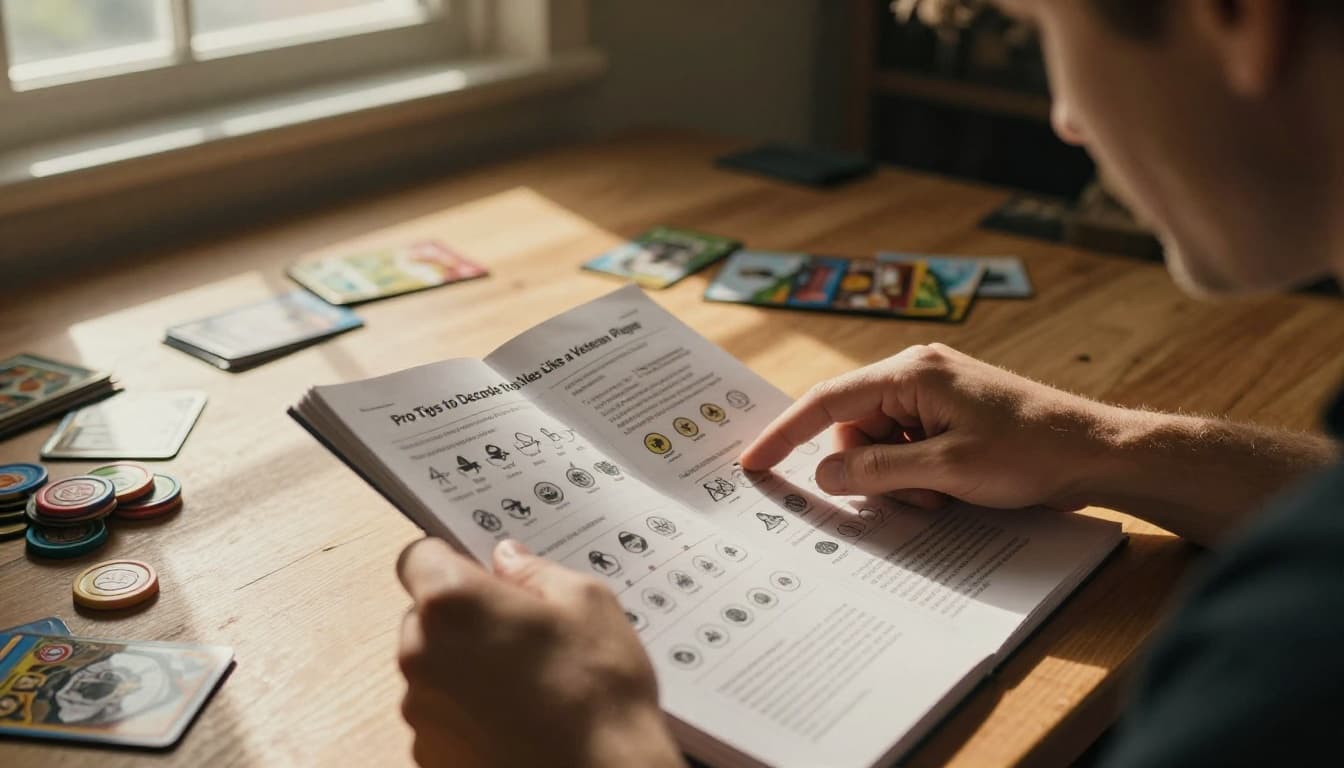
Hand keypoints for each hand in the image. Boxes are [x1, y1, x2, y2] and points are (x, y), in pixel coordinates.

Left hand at [396, 538, 683, 767]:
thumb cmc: (597, 694)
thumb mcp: (588, 602)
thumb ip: (536, 571)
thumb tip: (508, 561)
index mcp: (452, 604)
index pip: (419, 557)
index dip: (454, 560)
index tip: (485, 575)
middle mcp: (421, 655)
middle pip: (426, 617)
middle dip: (466, 618)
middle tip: (523, 633)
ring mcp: (421, 711)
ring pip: (435, 668)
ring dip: (467, 668)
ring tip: (529, 684)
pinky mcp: (429, 754)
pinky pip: (442, 715)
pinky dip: (470, 713)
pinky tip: (518, 719)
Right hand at [740, 344, 1110, 510]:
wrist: (1097, 453)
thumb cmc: (1030, 452)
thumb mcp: (946, 469)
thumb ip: (876, 470)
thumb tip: (824, 474)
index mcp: (911, 373)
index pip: (827, 400)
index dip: (786, 432)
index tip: (754, 461)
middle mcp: (917, 374)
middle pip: (853, 426)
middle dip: (869, 468)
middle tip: (912, 497)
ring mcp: (936, 393)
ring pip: (880, 442)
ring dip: (898, 477)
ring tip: (942, 494)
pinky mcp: (952, 414)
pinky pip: (907, 446)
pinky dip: (917, 474)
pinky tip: (952, 488)